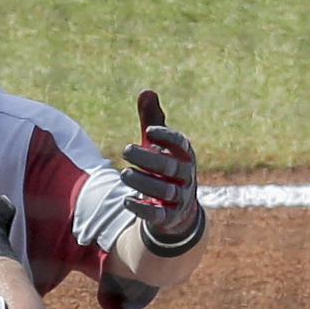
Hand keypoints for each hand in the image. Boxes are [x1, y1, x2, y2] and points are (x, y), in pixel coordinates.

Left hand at [121, 91, 202, 251]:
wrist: (177, 210)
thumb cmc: (165, 169)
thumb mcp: (159, 146)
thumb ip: (152, 120)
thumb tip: (146, 90)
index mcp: (186, 157)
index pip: (181, 144)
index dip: (167, 136)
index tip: (148, 130)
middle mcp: (186, 177)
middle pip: (169, 167)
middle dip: (148, 158)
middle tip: (125, 150)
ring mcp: (180, 198)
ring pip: (163, 190)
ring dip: (142, 182)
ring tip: (123, 174)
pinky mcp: (169, 217)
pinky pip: (157, 213)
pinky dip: (142, 208)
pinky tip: (126, 200)